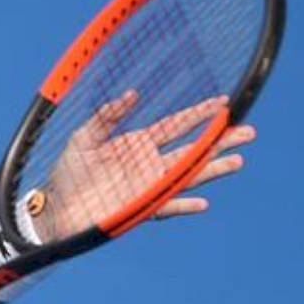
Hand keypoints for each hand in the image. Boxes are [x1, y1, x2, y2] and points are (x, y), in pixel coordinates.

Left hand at [35, 91, 256, 239]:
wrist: (55, 207)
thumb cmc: (68, 172)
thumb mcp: (84, 137)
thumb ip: (108, 116)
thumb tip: (133, 94)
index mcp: (138, 143)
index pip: (176, 125)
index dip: (199, 114)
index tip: (224, 103)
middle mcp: (149, 164)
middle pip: (192, 150)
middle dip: (220, 141)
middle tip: (249, 132)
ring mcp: (148, 187)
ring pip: (188, 176)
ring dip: (212, 169)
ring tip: (239, 162)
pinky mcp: (140, 209)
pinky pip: (166, 207)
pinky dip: (182, 206)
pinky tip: (202, 204)